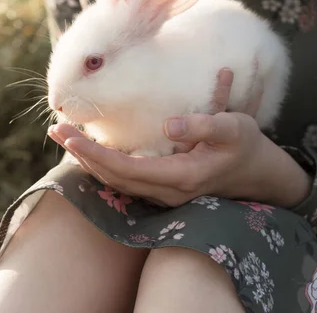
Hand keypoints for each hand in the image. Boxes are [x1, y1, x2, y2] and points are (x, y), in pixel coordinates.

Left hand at [47, 68, 280, 207]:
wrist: (260, 172)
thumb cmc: (246, 145)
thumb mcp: (233, 127)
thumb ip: (204, 123)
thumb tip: (169, 124)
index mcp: (182, 176)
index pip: (125, 168)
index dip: (95, 153)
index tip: (70, 135)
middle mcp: (169, 191)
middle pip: (114, 177)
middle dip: (82, 155)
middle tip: (56, 130)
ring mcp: (166, 193)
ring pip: (117, 183)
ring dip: (89, 161)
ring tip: (65, 138)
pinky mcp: (166, 188)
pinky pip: (127, 181)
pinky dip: (105, 166)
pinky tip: (91, 151)